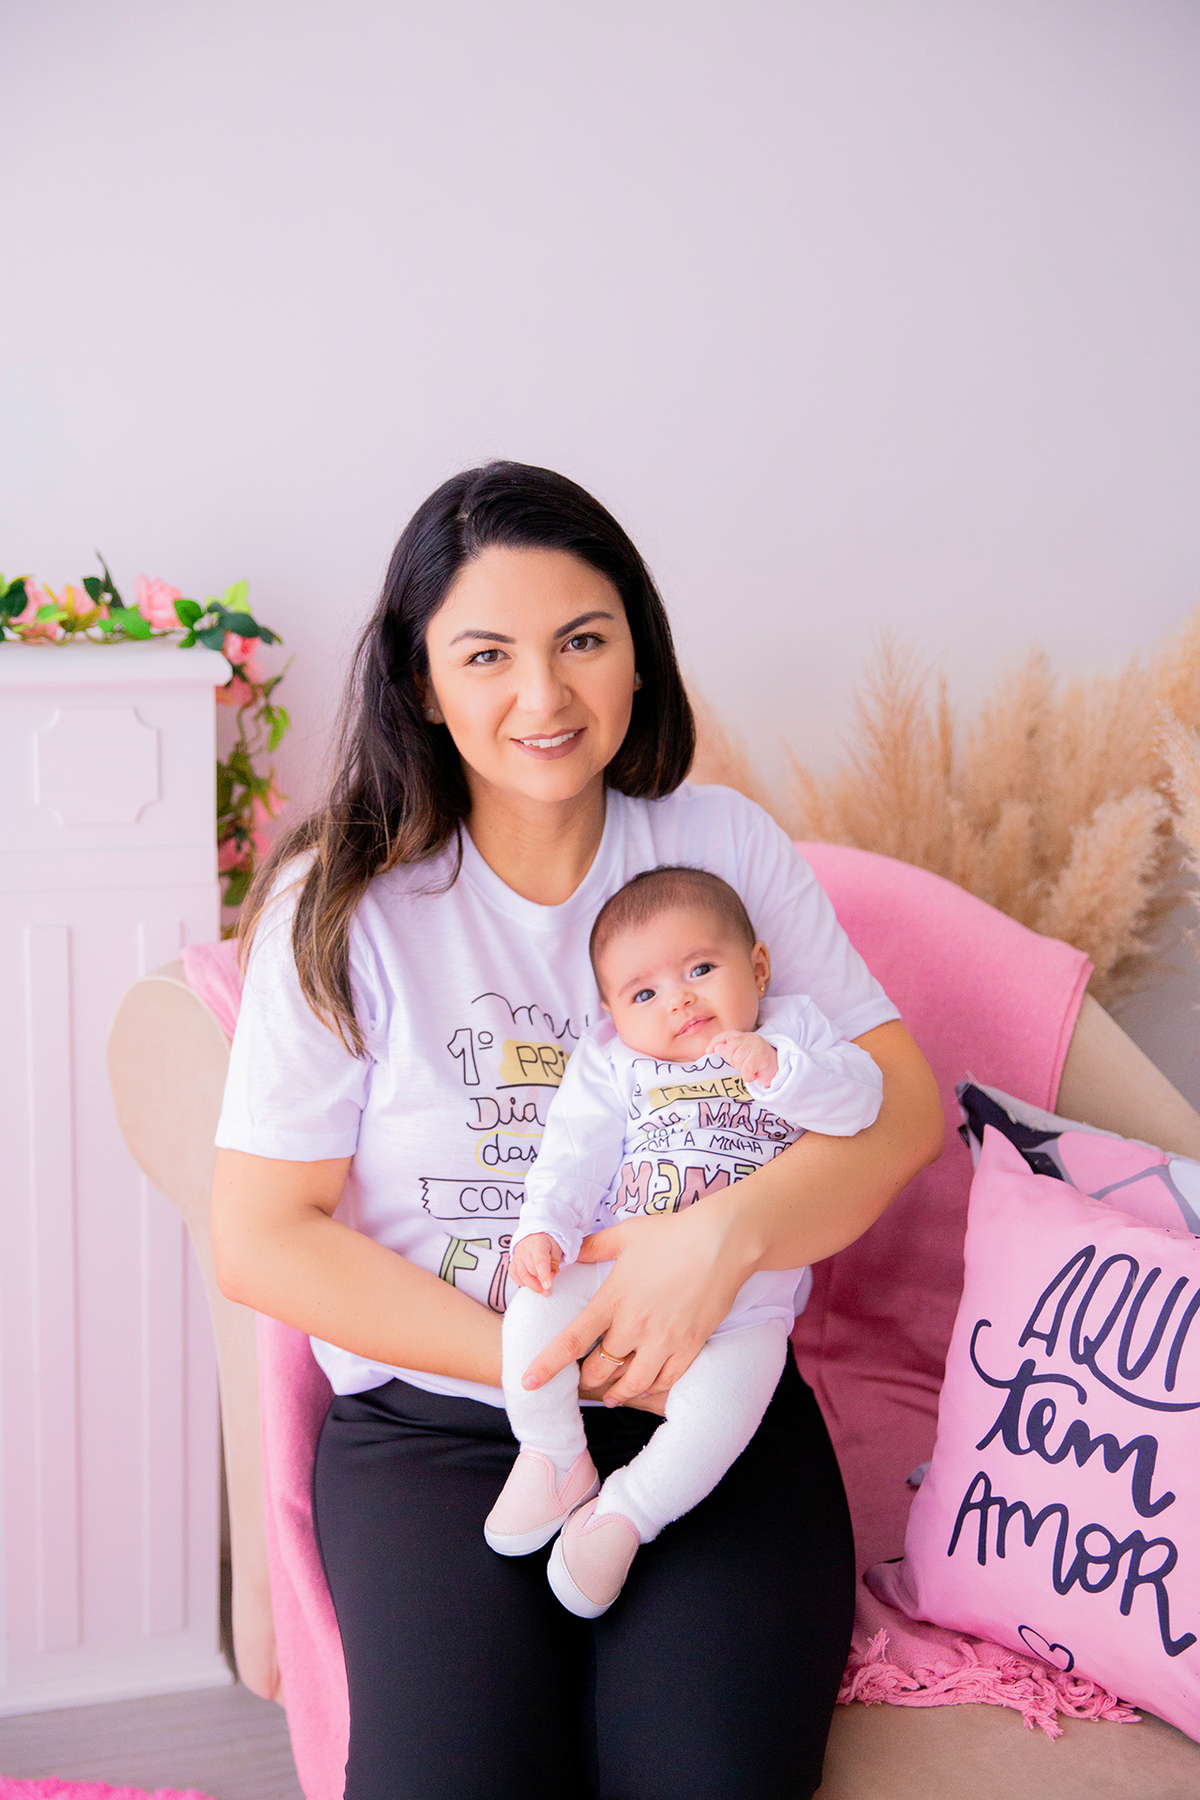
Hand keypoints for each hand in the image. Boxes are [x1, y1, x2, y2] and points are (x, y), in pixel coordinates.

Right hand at [510, 1233, 561, 1293]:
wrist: (534, 1234)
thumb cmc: (546, 1242)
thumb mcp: (556, 1250)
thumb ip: (554, 1265)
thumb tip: (550, 1279)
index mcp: (538, 1245)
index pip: (540, 1261)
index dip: (544, 1275)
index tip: (548, 1286)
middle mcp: (525, 1250)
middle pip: (532, 1271)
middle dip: (541, 1281)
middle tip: (549, 1286)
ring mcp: (517, 1256)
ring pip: (522, 1275)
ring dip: (533, 1286)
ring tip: (542, 1291)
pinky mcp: (513, 1262)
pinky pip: (514, 1275)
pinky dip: (521, 1282)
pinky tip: (530, 1283)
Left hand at [521, 1204, 752, 1406]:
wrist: (721, 1242)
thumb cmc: (672, 1234)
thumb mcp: (626, 1235)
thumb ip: (593, 1247)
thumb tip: (570, 1252)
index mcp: (613, 1299)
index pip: (571, 1340)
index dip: (547, 1365)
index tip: (529, 1382)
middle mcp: (634, 1325)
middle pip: (600, 1368)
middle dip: (587, 1381)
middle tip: (583, 1383)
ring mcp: (663, 1340)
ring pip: (632, 1383)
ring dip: (617, 1393)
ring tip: (612, 1397)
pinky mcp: (689, 1346)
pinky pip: (666, 1381)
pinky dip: (652, 1390)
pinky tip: (646, 1389)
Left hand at [708, 1029, 777, 1086]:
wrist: (778, 1069)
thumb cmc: (758, 1063)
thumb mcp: (742, 1057)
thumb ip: (729, 1052)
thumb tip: (717, 1047)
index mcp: (743, 1037)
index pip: (726, 1035)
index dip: (716, 1041)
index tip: (708, 1051)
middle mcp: (749, 1038)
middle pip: (730, 1050)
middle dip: (734, 1062)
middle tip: (744, 1066)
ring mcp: (756, 1046)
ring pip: (737, 1060)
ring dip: (743, 1070)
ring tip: (751, 1069)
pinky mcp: (761, 1057)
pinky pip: (746, 1070)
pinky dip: (748, 1076)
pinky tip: (755, 1074)